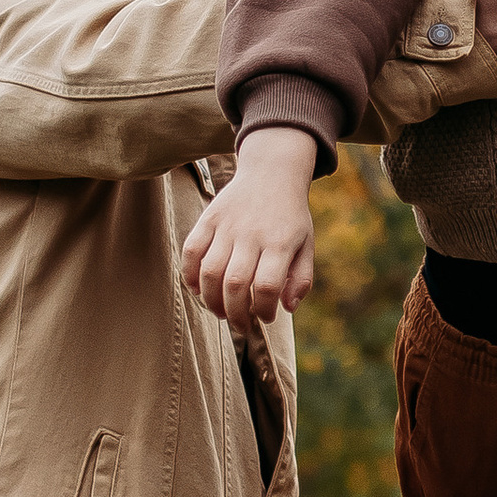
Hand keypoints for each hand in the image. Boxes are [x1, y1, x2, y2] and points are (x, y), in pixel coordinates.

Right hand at [182, 130, 318, 326]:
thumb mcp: (306, 245)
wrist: (272, 172)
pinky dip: (190, 276)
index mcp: (280, 243)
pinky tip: (198, 289)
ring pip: (210, 272)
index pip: (267, 287)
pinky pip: (191, 251)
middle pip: (236, 284)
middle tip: (240, 325)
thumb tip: (287, 309)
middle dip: (235, 314)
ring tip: (220, 311)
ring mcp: (227, 225)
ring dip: (211, 300)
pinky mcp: (209, 218)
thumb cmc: (290, 216)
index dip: (263, 311)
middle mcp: (252, 234)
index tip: (264, 317)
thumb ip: (301, 279)